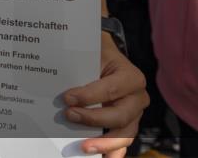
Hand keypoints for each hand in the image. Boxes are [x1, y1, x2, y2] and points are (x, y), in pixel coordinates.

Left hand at [63, 33, 147, 156]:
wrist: (106, 59)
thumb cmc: (98, 54)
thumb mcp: (93, 50)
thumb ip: (81, 59)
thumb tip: (59, 72)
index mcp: (131, 77)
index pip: (110, 89)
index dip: (89, 96)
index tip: (67, 99)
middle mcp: (138, 98)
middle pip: (120, 116)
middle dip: (93, 119)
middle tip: (69, 115)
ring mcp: (134, 114)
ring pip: (124, 134)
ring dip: (104, 143)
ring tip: (84, 148)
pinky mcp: (127, 126)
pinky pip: (123, 142)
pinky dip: (113, 152)